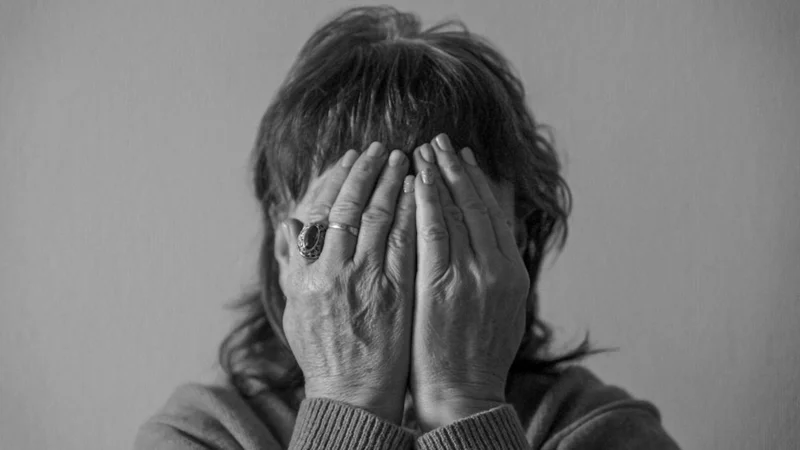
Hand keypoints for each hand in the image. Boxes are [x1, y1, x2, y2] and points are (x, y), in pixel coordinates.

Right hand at [279, 143, 415, 423]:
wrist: (351, 392)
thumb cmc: (323, 353)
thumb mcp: (294, 308)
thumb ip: (290, 264)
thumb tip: (287, 224)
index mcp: (302, 271)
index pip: (315, 210)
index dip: (332, 179)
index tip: (346, 158)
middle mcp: (328, 269)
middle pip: (345, 205)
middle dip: (362, 171)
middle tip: (377, 147)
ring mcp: (362, 278)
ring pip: (375, 215)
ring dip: (388, 181)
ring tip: (401, 158)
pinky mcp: (393, 288)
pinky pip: (403, 239)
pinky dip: (410, 210)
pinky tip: (419, 191)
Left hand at [410, 134, 529, 430]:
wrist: (464, 393)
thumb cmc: (476, 356)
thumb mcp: (503, 311)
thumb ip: (498, 272)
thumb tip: (492, 240)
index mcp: (514, 273)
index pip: (496, 214)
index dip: (480, 181)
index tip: (465, 157)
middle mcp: (499, 268)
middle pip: (477, 205)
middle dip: (458, 169)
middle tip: (441, 140)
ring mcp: (473, 275)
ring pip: (456, 212)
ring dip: (439, 177)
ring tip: (425, 150)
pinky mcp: (443, 285)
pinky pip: (433, 232)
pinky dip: (425, 203)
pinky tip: (415, 182)